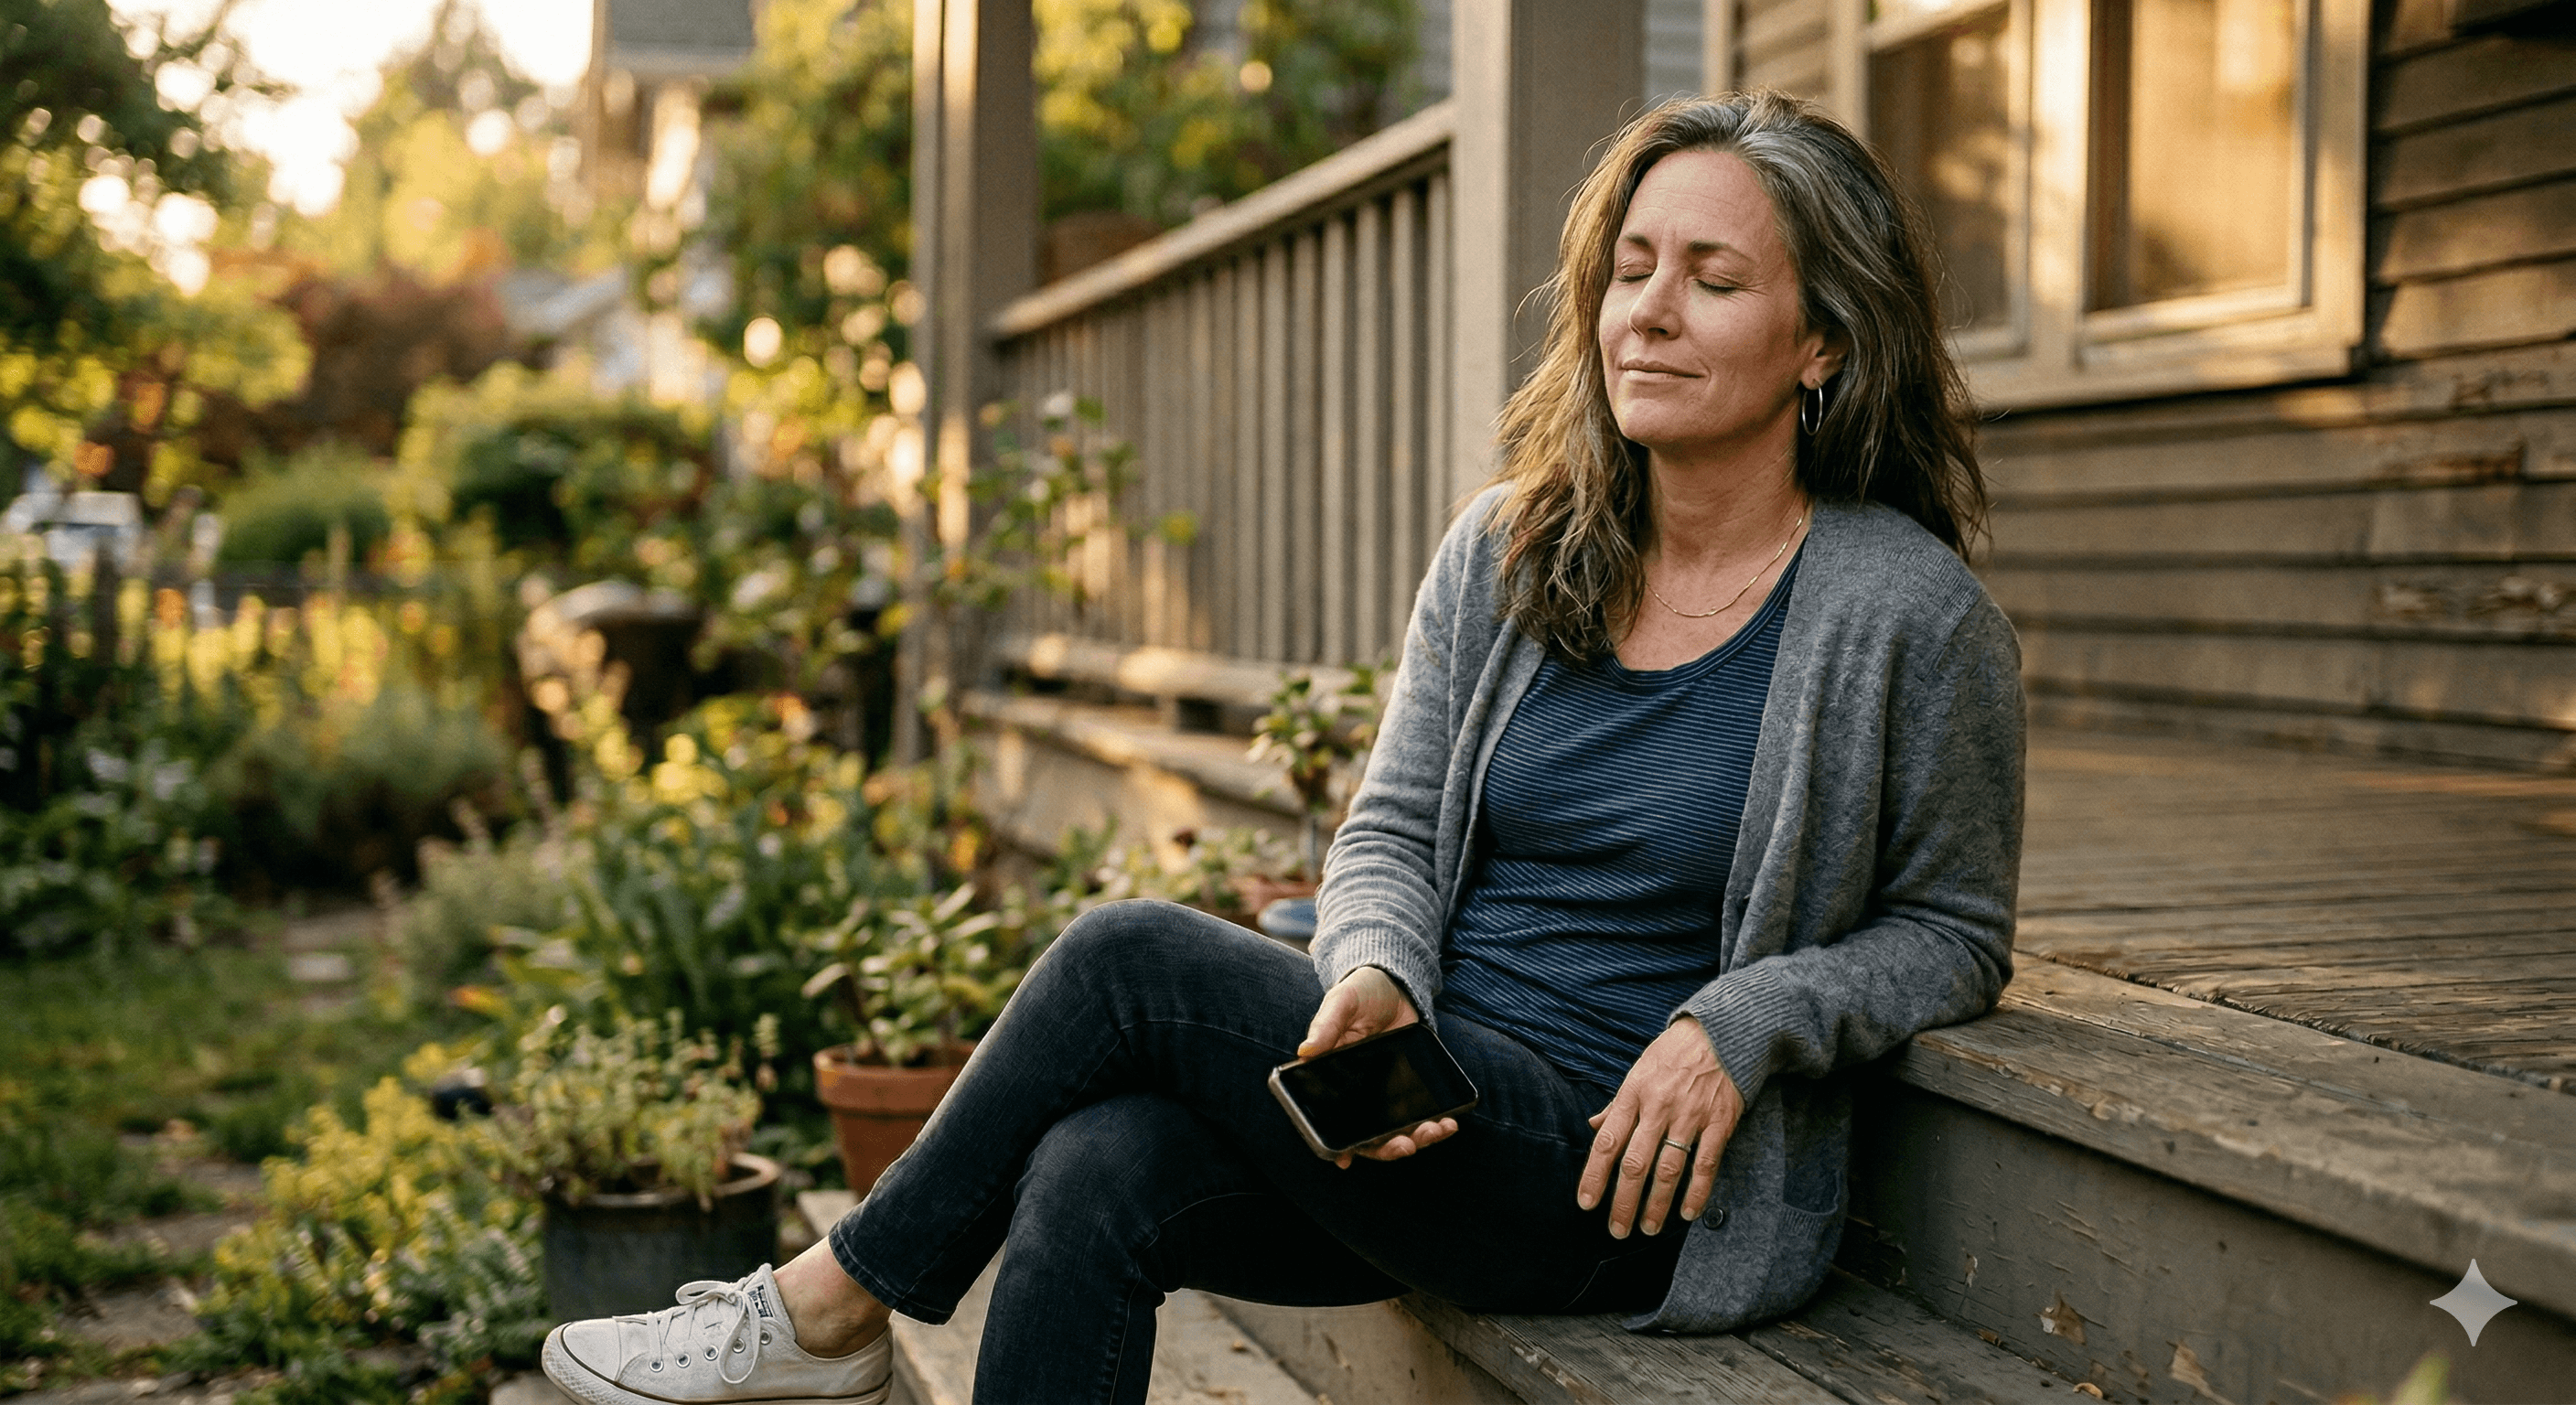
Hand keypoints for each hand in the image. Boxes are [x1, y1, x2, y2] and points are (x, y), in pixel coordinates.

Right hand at [1299, 967, 1459, 1168]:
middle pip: (1370, 1134)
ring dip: (1417, 1138)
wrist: (1395, 984)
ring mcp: (1387, 1093)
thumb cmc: (1360, 993)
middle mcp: (1360, 1093)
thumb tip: (1305, 1052)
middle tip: (1406, 1145)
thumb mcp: (1342, 1002)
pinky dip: (1435, 1123)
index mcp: (1335, 1079)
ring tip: (1436, 1131)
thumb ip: (1326, 1025)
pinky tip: (1448, 1123)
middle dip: (1388, 1146)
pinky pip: (1421, 1113)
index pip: (1333, 1120)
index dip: (1337, 1143)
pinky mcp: (1412, 1087)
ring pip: (1399, 1129)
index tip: (1345, 1159)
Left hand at [1577, 1017, 1742, 1237]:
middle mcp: (1658, 1107)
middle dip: (1623, 1202)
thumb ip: (1618, 1104)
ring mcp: (1689, 1116)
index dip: (1594, 1176)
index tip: (1586, 1204)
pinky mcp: (1719, 1122)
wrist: (1722, 1032)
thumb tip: (1594, 1126)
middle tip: (1617, 1230)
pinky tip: (1687, 1213)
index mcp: (1633, 1094)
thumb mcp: (1638, 1070)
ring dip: (1657, 1204)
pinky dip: (1696, 1191)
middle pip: (1635, 1163)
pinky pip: (1706, 1163)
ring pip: (1668, 1169)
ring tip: (1648, 1228)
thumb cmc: (1673, 1053)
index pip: (1607, 1142)